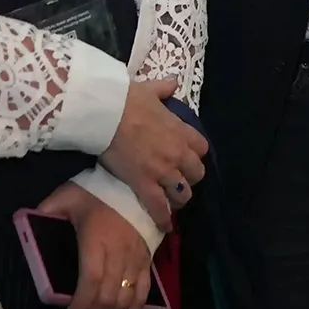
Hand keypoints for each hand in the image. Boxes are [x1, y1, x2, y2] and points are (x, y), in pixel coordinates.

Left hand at [38, 180, 153, 308]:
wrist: (136, 181)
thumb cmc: (98, 192)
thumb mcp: (68, 195)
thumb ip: (48, 209)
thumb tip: (27, 222)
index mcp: (96, 239)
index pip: (90, 280)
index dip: (81, 304)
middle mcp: (118, 252)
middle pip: (108, 295)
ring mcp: (135, 258)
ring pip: (126, 298)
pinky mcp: (147, 260)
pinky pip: (143, 291)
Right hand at [99, 78, 206, 229]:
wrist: (106, 112)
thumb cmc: (127, 98)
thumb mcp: (150, 89)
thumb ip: (164, 89)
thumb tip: (172, 83)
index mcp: (180, 130)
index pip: (202, 148)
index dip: (195, 155)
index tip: (187, 158)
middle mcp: (177, 153)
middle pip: (197, 174)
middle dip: (190, 179)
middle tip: (178, 180)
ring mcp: (162, 170)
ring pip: (182, 193)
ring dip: (178, 198)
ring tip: (171, 202)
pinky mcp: (144, 184)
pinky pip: (159, 207)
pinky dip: (162, 218)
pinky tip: (163, 225)